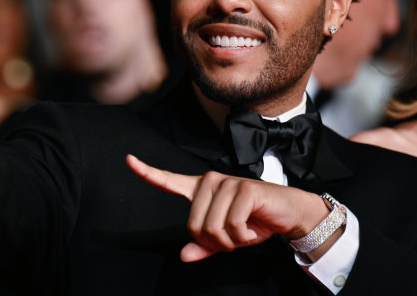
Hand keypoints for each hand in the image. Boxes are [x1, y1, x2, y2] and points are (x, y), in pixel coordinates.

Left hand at [126, 154, 330, 261]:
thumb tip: (183, 255)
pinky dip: (242, 237)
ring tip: (244, 230)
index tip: (129, 160)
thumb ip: (204, 246)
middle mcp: (210, 181)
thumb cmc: (255, 222)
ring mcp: (226, 182)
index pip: (169, 180)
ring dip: (230, 241)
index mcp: (201, 190)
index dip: (147, 172)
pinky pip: (231, 225)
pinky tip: (253, 227)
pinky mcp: (243, 188)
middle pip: (193, 226)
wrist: (287, 215)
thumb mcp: (226, 239)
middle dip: (214, 242)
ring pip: (211, 228)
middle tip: (234, 236)